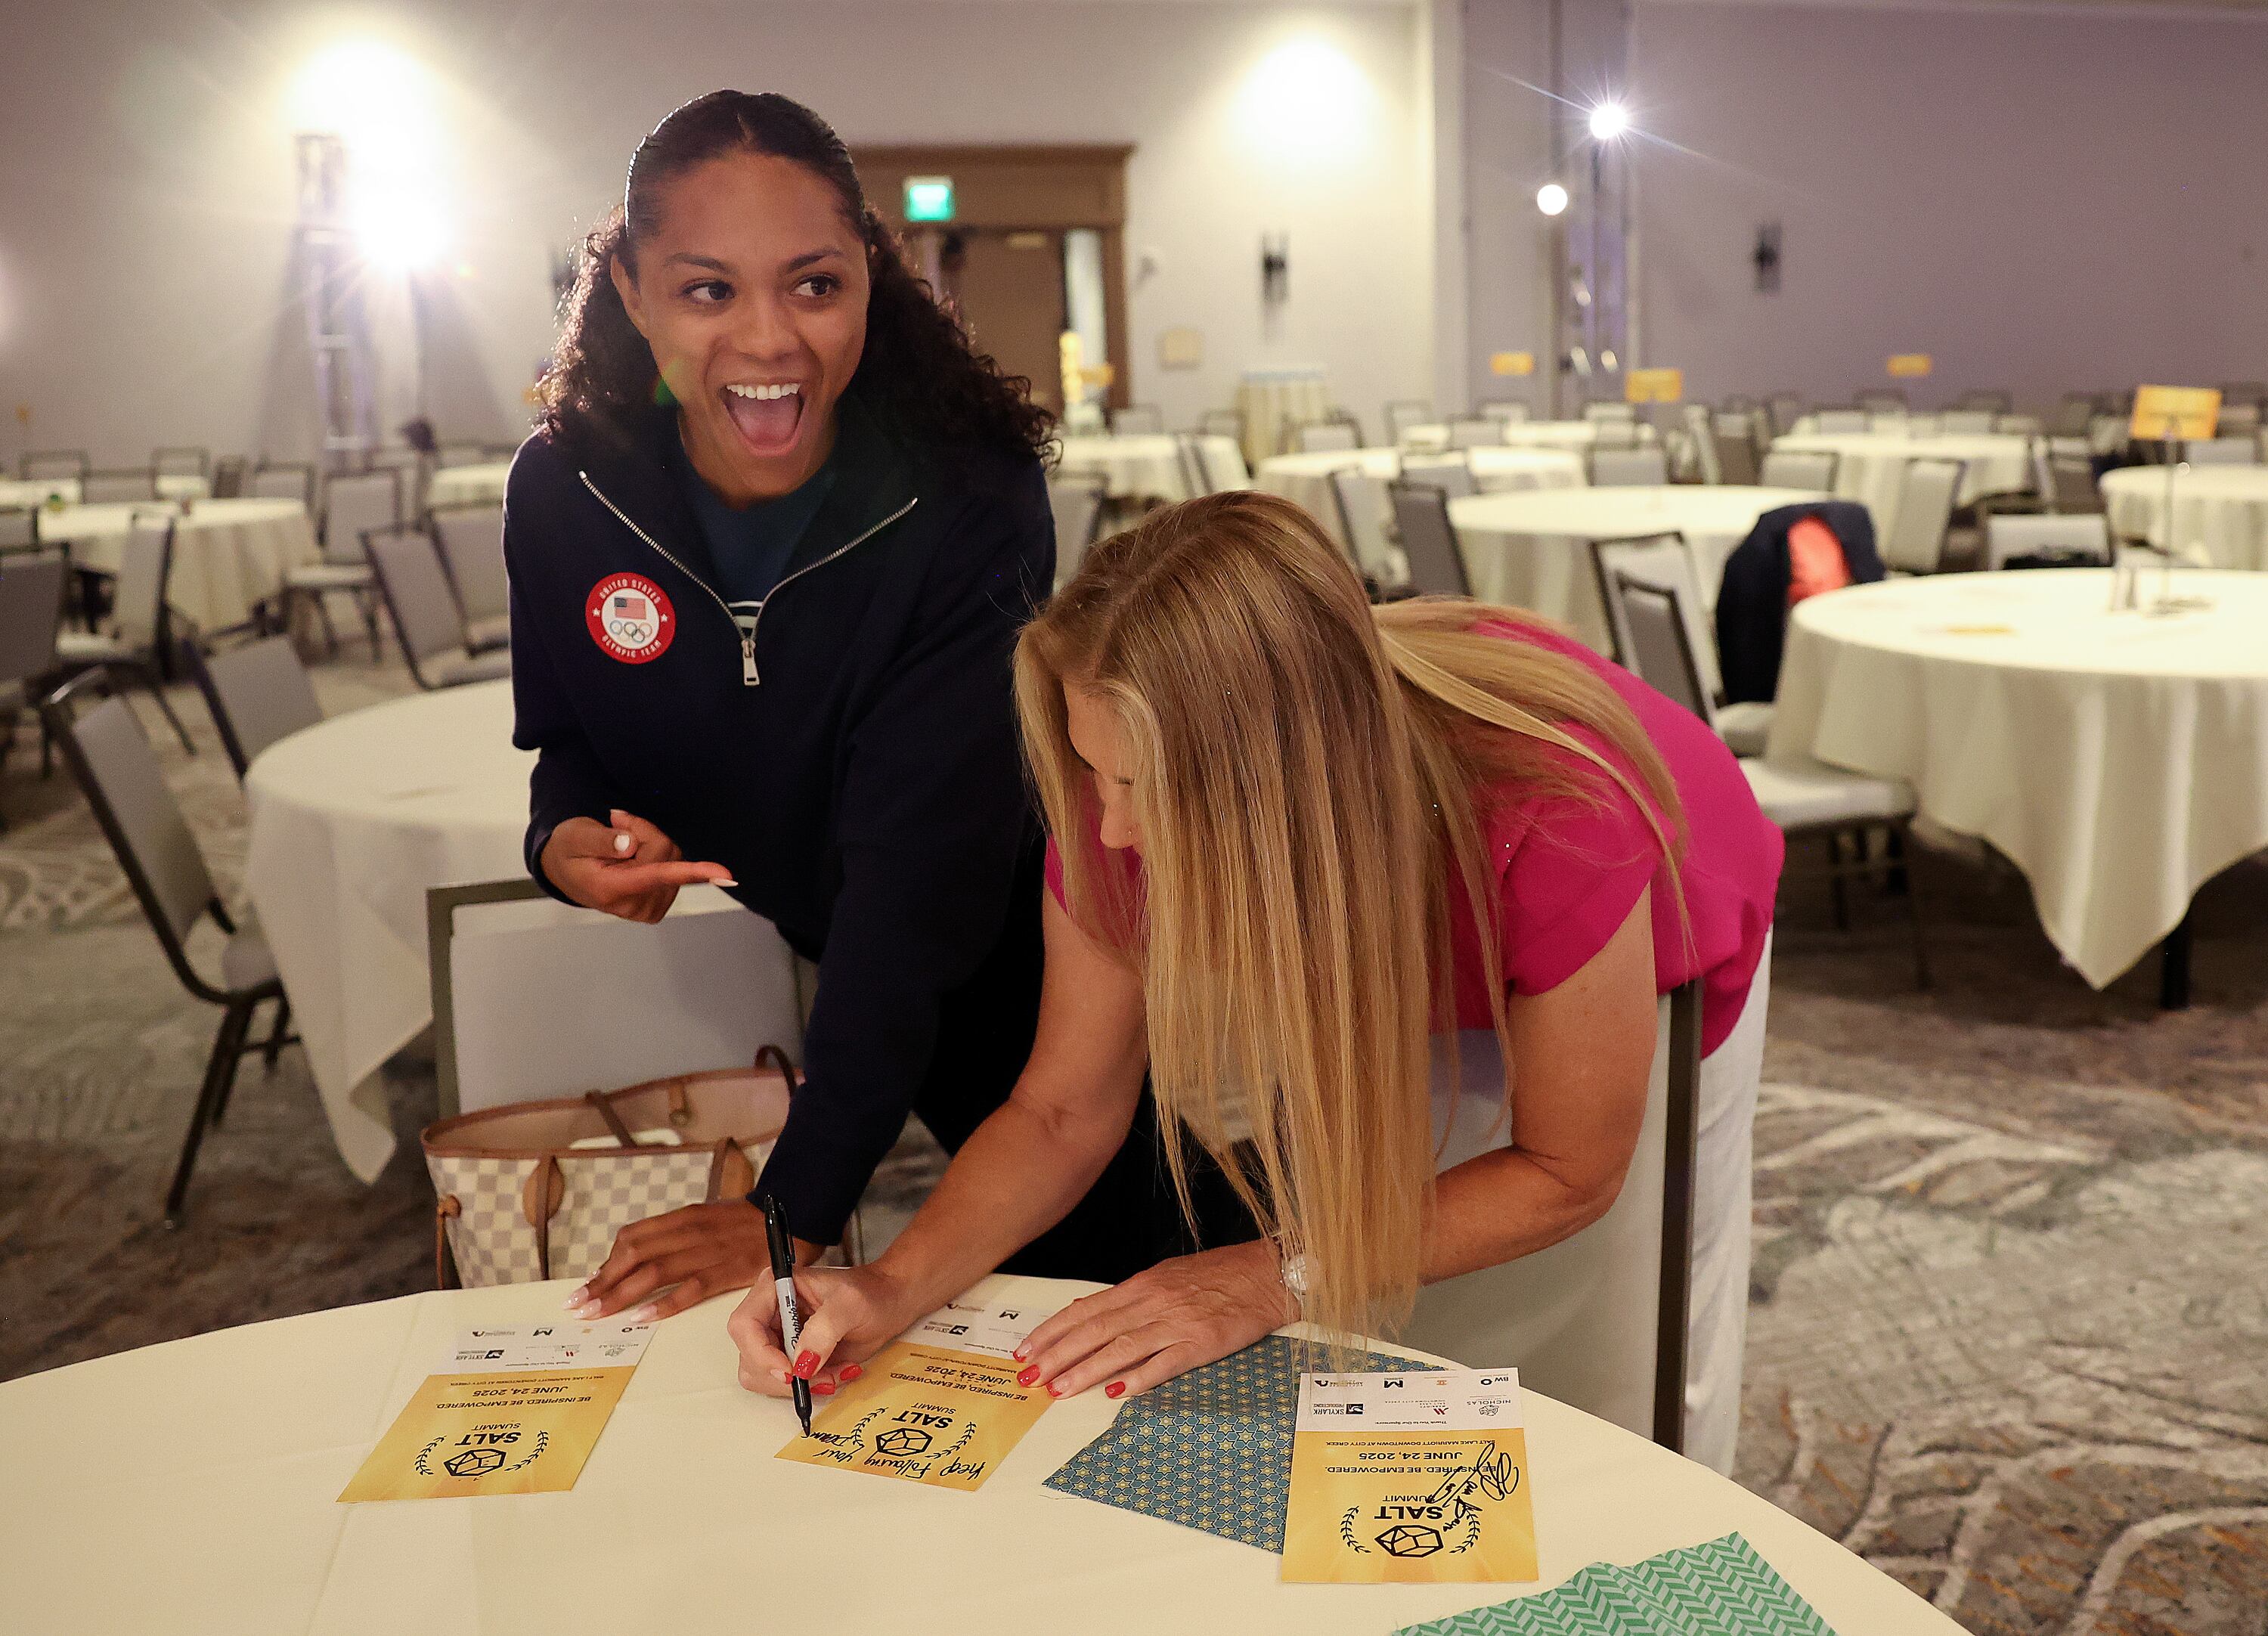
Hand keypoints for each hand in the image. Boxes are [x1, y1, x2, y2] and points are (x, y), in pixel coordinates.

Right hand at [540, 809, 733, 923]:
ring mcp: (646, 909)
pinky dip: (656, 855)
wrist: (563, 871)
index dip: (693, 872)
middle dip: (644, 831)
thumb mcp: (575, 836)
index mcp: (610, 889)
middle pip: (665, 854)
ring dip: (649, 841)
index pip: (656, 875)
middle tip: (617, 824)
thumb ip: (601, 839)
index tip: (725, 875)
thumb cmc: (568, 850)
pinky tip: (632, 855)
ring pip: (672, 858)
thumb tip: (629, 845)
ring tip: (620, 840)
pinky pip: (673, 869)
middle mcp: (632, 905)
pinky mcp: (656, 906)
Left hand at [565, 1198, 768, 1321]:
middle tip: (578, 1306)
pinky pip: (690, 1289)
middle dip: (602, 1283)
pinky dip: (663, 1304)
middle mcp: (690, 1231)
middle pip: (634, 1256)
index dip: (606, 1264)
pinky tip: (642, 1318)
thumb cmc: (747, 1223)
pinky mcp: (728, 1269)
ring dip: (620, 1295)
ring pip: (654, 1273)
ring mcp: (709, 1251)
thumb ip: (674, 1237)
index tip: (587, 1286)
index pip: (632, 1238)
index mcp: (683, 1217)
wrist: (793, 1214)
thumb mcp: (706, 1219)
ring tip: (596, 1314)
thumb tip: (637, 1261)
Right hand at [727, 1263, 916, 1397]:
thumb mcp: (851, 1305)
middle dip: (786, 1376)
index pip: (744, 1325)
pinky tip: (834, 1373)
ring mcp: (777, 1336)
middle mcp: (769, 1311)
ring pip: (763, 1376)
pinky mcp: (789, 1355)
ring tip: (835, 1373)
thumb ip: (824, 1331)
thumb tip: (801, 1364)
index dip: (761, 1354)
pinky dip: (809, 1386)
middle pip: (750, 1357)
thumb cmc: (871, 1293)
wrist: (888, 1302)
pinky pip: (784, 1383)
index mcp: (776, 1287)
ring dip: (800, 1384)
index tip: (792, 1371)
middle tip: (823, 1378)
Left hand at [1014, 1240, 1296, 1400]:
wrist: (1267, 1274)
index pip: (1085, 1310)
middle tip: (1029, 1377)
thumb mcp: (1165, 1275)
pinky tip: (1117, 1392)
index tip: (1025, 1350)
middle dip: (1058, 1355)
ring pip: (1122, 1348)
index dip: (1052, 1331)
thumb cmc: (1217, 1275)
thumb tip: (1085, 1309)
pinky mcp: (1203, 1343)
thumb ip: (1126, 1297)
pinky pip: (1165, 1363)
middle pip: (1096, 1330)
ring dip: (1087, 1370)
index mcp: (1141, 1285)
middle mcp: (1153, 1301)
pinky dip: (1140, 1378)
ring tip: (1059, 1389)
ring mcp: (1177, 1323)